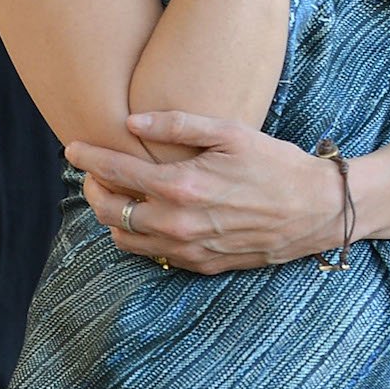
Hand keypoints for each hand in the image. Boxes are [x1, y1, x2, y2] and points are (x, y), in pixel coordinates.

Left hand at [65, 112, 340, 273]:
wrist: (318, 210)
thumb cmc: (277, 164)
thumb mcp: (232, 133)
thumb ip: (178, 126)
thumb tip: (131, 123)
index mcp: (182, 186)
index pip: (116, 172)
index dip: (88, 157)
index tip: (72, 147)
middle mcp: (177, 223)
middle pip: (110, 210)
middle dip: (93, 188)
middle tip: (94, 171)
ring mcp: (188, 249)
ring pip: (125, 239)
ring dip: (114, 215)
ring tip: (120, 194)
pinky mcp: (201, 265)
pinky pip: (153, 255)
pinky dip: (141, 236)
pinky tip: (152, 216)